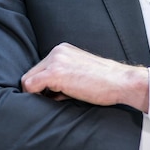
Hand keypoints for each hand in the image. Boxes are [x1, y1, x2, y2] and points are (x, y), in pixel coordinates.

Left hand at [21, 42, 148, 111]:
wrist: (121, 81)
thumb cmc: (104, 82)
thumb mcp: (80, 72)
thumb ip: (63, 75)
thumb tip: (47, 92)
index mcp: (62, 49)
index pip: (40, 68)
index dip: (44, 85)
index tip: (56, 95)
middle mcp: (57, 51)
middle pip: (31, 73)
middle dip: (40, 89)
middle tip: (58, 98)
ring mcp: (55, 61)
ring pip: (28, 81)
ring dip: (39, 93)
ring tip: (60, 98)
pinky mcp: (55, 73)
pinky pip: (30, 87)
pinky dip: (36, 97)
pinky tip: (56, 100)